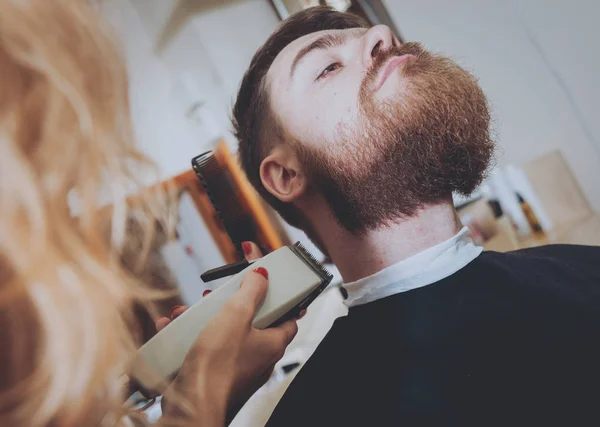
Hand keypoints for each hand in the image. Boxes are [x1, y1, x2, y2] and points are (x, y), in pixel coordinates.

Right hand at [158, 242, 300, 424]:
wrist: (191, 408)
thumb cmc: (217, 366)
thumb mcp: (236, 315)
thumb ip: (251, 291)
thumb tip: (263, 274)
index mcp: (273, 343)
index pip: (288, 314)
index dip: (280, 295)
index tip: (269, 280)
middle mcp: (258, 358)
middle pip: (251, 321)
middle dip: (230, 303)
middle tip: (218, 292)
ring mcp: (236, 369)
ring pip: (224, 334)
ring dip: (204, 318)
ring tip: (187, 311)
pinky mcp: (214, 376)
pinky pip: (205, 349)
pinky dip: (190, 336)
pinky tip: (172, 327)